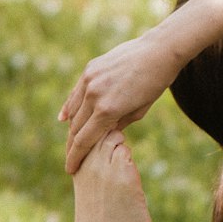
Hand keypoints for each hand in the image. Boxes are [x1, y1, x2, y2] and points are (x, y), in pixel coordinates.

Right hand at [58, 33, 178, 173]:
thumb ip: (118, 125)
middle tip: (71, 158)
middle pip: (76, 127)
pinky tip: (64, 118)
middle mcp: (94, 95)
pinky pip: (75, 93)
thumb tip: (103, 136)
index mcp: (108, 110)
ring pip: (73, 110)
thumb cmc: (154, 84)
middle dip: (72, 145)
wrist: (157, 52)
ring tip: (71, 141)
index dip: (75, 157)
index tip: (70, 169)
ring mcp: (89, 80)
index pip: (84, 140)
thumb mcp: (139, 111)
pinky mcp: (89, 69)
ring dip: (71, 127)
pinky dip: (69, 106)